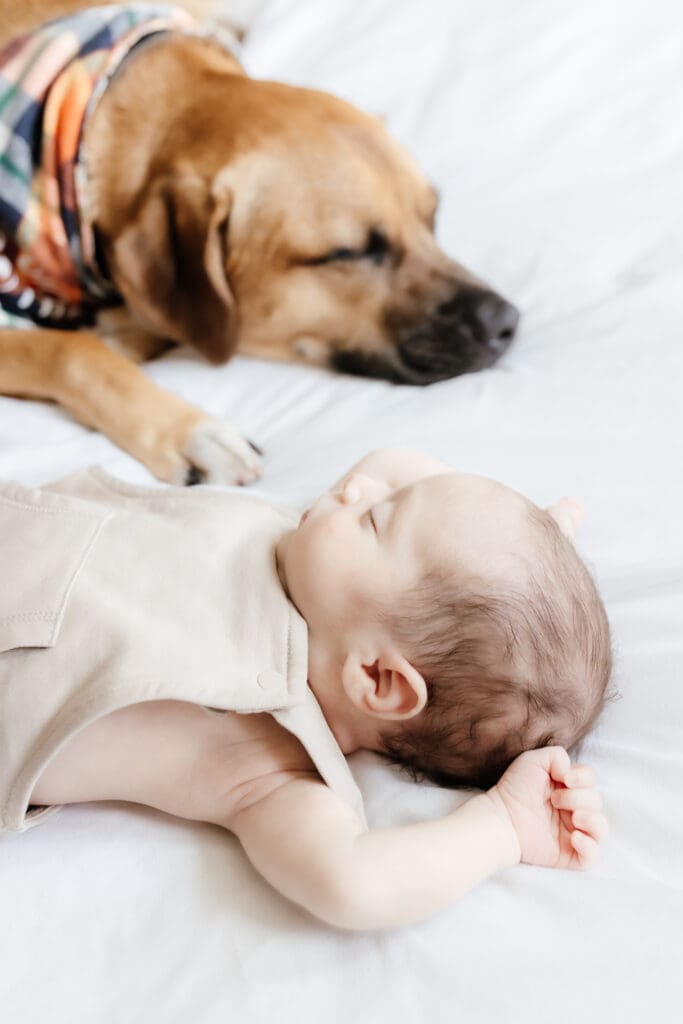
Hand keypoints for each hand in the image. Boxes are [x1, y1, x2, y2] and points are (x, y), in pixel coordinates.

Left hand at [486, 746, 607, 869]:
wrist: (502, 817)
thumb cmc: (515, 788)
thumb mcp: (533, 760)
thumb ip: (557, 756)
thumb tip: (571, 772)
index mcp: (569, 788)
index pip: (592, 780)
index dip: (584, 778)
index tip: (565, 779)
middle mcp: (574, 810)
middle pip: (597, 801)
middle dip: (579, 798)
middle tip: (554, 800)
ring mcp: (573, 832)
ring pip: (601, 828)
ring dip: (592, 820)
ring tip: (574, 817)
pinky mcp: (569, 854)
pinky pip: (592, 856)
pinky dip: (589, 846)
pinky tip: (574, 837)